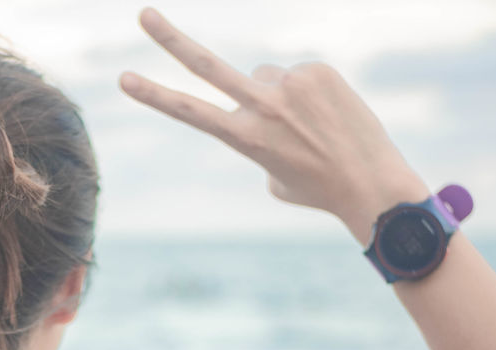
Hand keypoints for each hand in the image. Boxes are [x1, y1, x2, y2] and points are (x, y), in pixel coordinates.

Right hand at [120, 7, 428, 244]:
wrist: (371, 181)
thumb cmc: (317, 187)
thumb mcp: (273, 173)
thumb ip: (259, 132)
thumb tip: (268, 98)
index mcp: (244, 138)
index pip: (189, 111)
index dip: (153, 95)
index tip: (125, 78)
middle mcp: (263, 106)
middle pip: (207, 66)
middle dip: (170, 39)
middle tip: (144, 15)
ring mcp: (291, 84)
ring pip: (266, 77)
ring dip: (278, 95)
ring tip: (307, 125)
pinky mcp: (317, 70)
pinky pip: (298, 74)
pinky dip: (308, 92)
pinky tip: (328, 116)